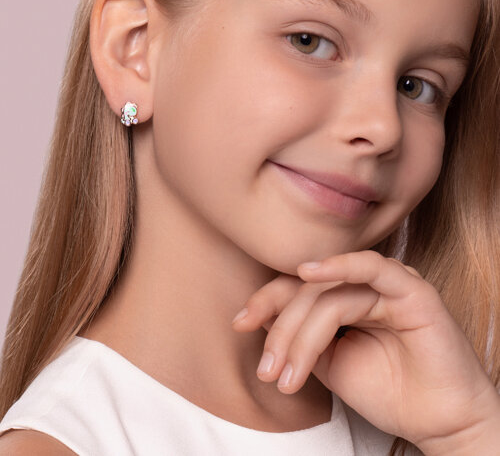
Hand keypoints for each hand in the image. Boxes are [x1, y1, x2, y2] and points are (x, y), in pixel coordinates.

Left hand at [231, 250, 499, 450]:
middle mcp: (364, 286)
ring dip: (301, 331)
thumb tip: (259, 315)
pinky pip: (371, 268)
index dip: (266, 301)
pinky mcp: (411, 289)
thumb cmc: (386, 390)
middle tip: (268, 369)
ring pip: (328, 293)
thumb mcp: (329, 362)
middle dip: (280, 328)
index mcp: (346, 297)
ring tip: (288, 373)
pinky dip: (339, 266)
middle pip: (308, 291)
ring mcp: (388, 284)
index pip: (298, 288)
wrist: (437, 422)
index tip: (239, 323)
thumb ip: (301, 335)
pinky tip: (309, 273)